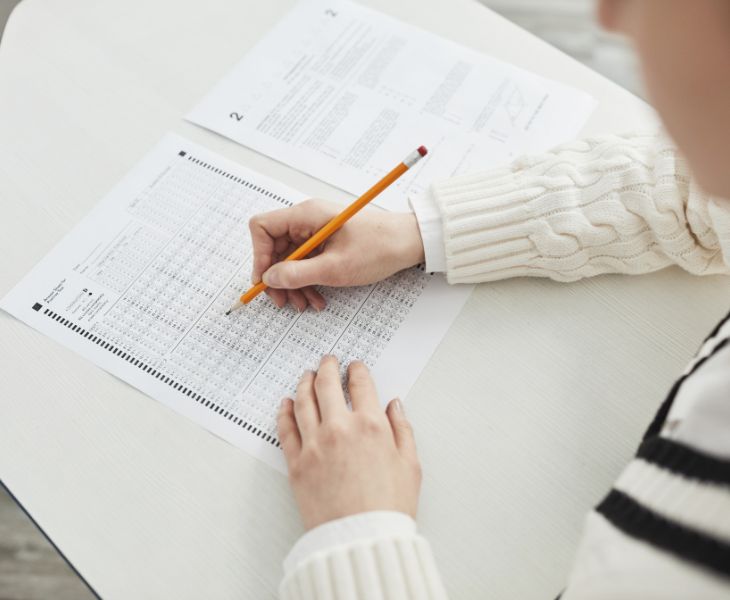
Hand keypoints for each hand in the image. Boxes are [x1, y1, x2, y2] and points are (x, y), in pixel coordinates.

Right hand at [249, 199, 424, 310]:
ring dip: (293, 284)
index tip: (265, 281)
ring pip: (290, 259)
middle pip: (274, 247)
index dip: (259, 255)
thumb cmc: (379, 247)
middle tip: (283, 302)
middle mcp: (307, 220)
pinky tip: (317, 298)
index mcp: (306, 215)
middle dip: (278, 277)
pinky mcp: (326, 243)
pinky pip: (306, 262)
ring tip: (304, 305)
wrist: (409, 243)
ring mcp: (316, 232)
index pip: (262, 227)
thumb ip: (298, 274)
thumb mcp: (335, 268)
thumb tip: (269, 279)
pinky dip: (308, 281)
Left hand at [278, 355, 421, 529]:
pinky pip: (285, 429)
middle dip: (328, 367)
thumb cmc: (388, 508)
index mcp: (371, 426)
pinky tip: (286, 403)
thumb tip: (395, 406)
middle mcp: (340, 429)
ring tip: (307, 375)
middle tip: (328, 361)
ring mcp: (315, 445)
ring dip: (304, 383)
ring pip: (303, 401)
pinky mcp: (297, 464)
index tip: (356, 367)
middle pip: (327, 385)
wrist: (360, 541)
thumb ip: (402, 429)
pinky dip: (284, 412)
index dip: (358, 371)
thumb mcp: (411, 466)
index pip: (361, 385)